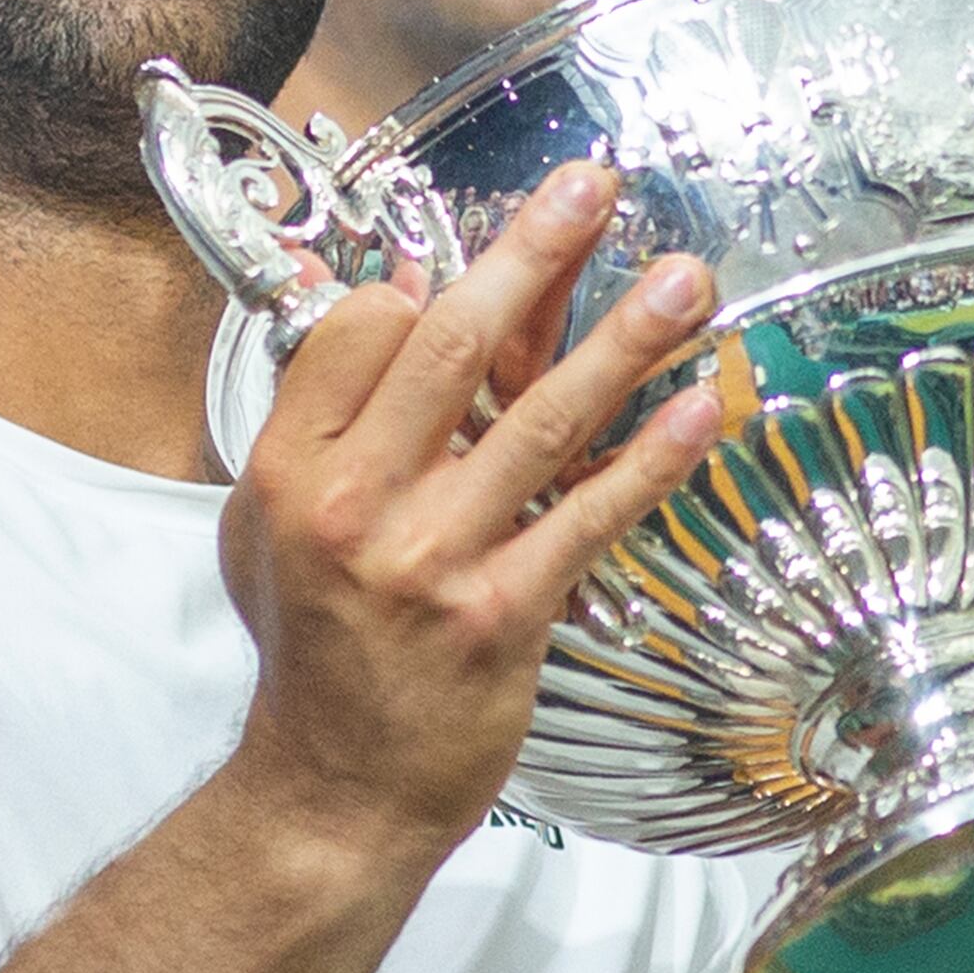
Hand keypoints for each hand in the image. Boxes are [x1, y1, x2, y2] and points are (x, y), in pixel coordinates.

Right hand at [221, 158, 723, 852]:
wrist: (333, 789)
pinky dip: (651, 459)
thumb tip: (401, 298)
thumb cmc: (315, 649)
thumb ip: (322, 416)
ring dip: (623, 340)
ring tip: (685, 278)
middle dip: (532, 252)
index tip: (482, 246)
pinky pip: (590, 516)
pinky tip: (703, 408)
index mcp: (294, 469)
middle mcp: (357, 505)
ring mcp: (434, 560)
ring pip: (540, 419)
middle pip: (455, 346)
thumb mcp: (270, 523)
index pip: (361, 330)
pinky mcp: (504, 614)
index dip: (425, 280)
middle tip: (595, 184)